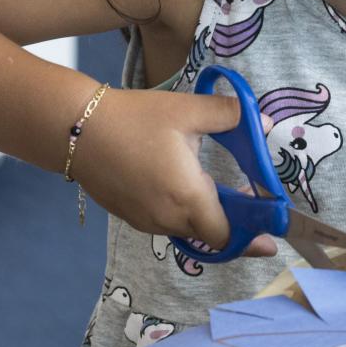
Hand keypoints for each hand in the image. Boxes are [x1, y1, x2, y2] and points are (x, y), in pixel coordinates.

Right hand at [68, 88, 276, 255]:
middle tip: (246, 199)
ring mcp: (145, 221)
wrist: (74, 128)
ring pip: (187, 230)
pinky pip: (165, 223)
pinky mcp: (129, 216)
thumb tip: (267, 122)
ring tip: (213, 185)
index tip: (271, 233)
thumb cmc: (135, 119)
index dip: (251, 236)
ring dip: (205, 216)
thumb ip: (232, 116)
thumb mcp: (188, 109)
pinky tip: (181, 183)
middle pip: (210, 236)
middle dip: (232, 222)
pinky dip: (181, 212)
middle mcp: (167, 219)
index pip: (227, 237)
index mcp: (188, 198)